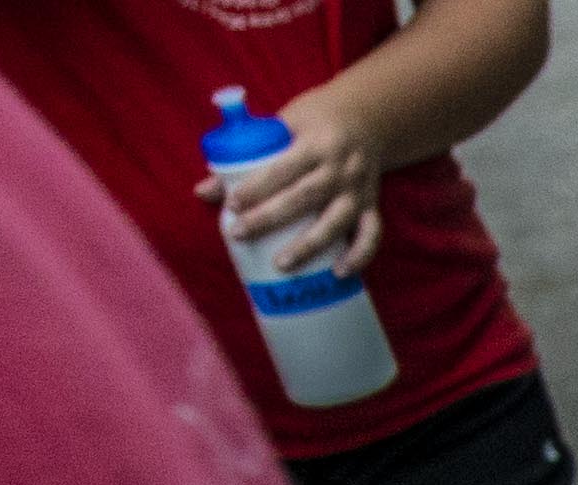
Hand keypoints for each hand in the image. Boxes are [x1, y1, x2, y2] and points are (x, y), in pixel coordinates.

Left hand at [209, 99, 389, 277]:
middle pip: (305, 198)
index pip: (283, 168)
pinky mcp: (373, 206)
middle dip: (270, 218)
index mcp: (316, 143)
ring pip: (335, 222)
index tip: (232, 204)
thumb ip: (247, 155)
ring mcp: (359, 190)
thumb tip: (204, 192)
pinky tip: (340, 272)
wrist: (369, 118)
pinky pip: (371, 236)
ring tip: (281, 264)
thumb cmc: (315, 121)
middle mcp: (340, 168)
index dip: (257, 187)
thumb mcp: (281, 126)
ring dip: (309, 246)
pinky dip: (359, 256)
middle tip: (241, 234)